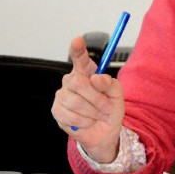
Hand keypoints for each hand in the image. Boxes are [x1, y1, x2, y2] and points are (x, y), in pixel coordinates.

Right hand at [51, 36, 124, 162]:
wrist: (105, 133)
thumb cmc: (110, 110)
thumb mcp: (117, 95)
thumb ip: (110, 83)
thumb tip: (96, 78)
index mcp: (86, 73)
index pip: (79, 58)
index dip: (78, 49)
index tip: (78, 40)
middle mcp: (71, 81)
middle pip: (78, 82)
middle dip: (96, 98)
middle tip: (106, 107)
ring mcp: (62, 95)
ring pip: (75, 101)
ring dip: (92, 113)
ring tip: (97, 116)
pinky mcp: (57, 111)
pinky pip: (70, 116)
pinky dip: (83, 122)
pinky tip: (86, 122)